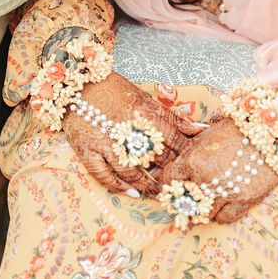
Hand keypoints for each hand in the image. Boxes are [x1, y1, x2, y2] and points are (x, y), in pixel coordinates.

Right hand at [63, 72, 201, 196]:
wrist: (76, 84)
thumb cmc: (113, 89)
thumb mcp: (144, 98)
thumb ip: (171, 117)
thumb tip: (201, 129)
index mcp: (143, 113)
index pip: (173, 139)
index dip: (185, 153)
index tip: (193, 162)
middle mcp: (125, 129)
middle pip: (156, 157)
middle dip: (170, 172)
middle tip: (181, 183)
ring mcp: (104, 142)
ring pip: (131, 171)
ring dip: (149, 185)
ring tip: (161, 194)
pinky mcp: (86, 151)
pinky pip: (103, 175)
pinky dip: (119, 186)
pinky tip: (132, 193)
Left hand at [159, 118, 277, 223]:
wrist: (269, 131)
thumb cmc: (235, 128)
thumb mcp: (205, 136)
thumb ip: (190, 154)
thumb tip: (176, 167)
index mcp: (194, 161)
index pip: (169, 179)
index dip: (166, 182)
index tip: (168, 184)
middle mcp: (207, 180)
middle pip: (184, 201)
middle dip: (181, 200)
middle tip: (183, 198)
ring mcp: (226, 192)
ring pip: (203, 213)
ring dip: (200, 210)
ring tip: (201, 204)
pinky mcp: (244, 200)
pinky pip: (224, 218)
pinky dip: (219, 214)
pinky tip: (218, 206)